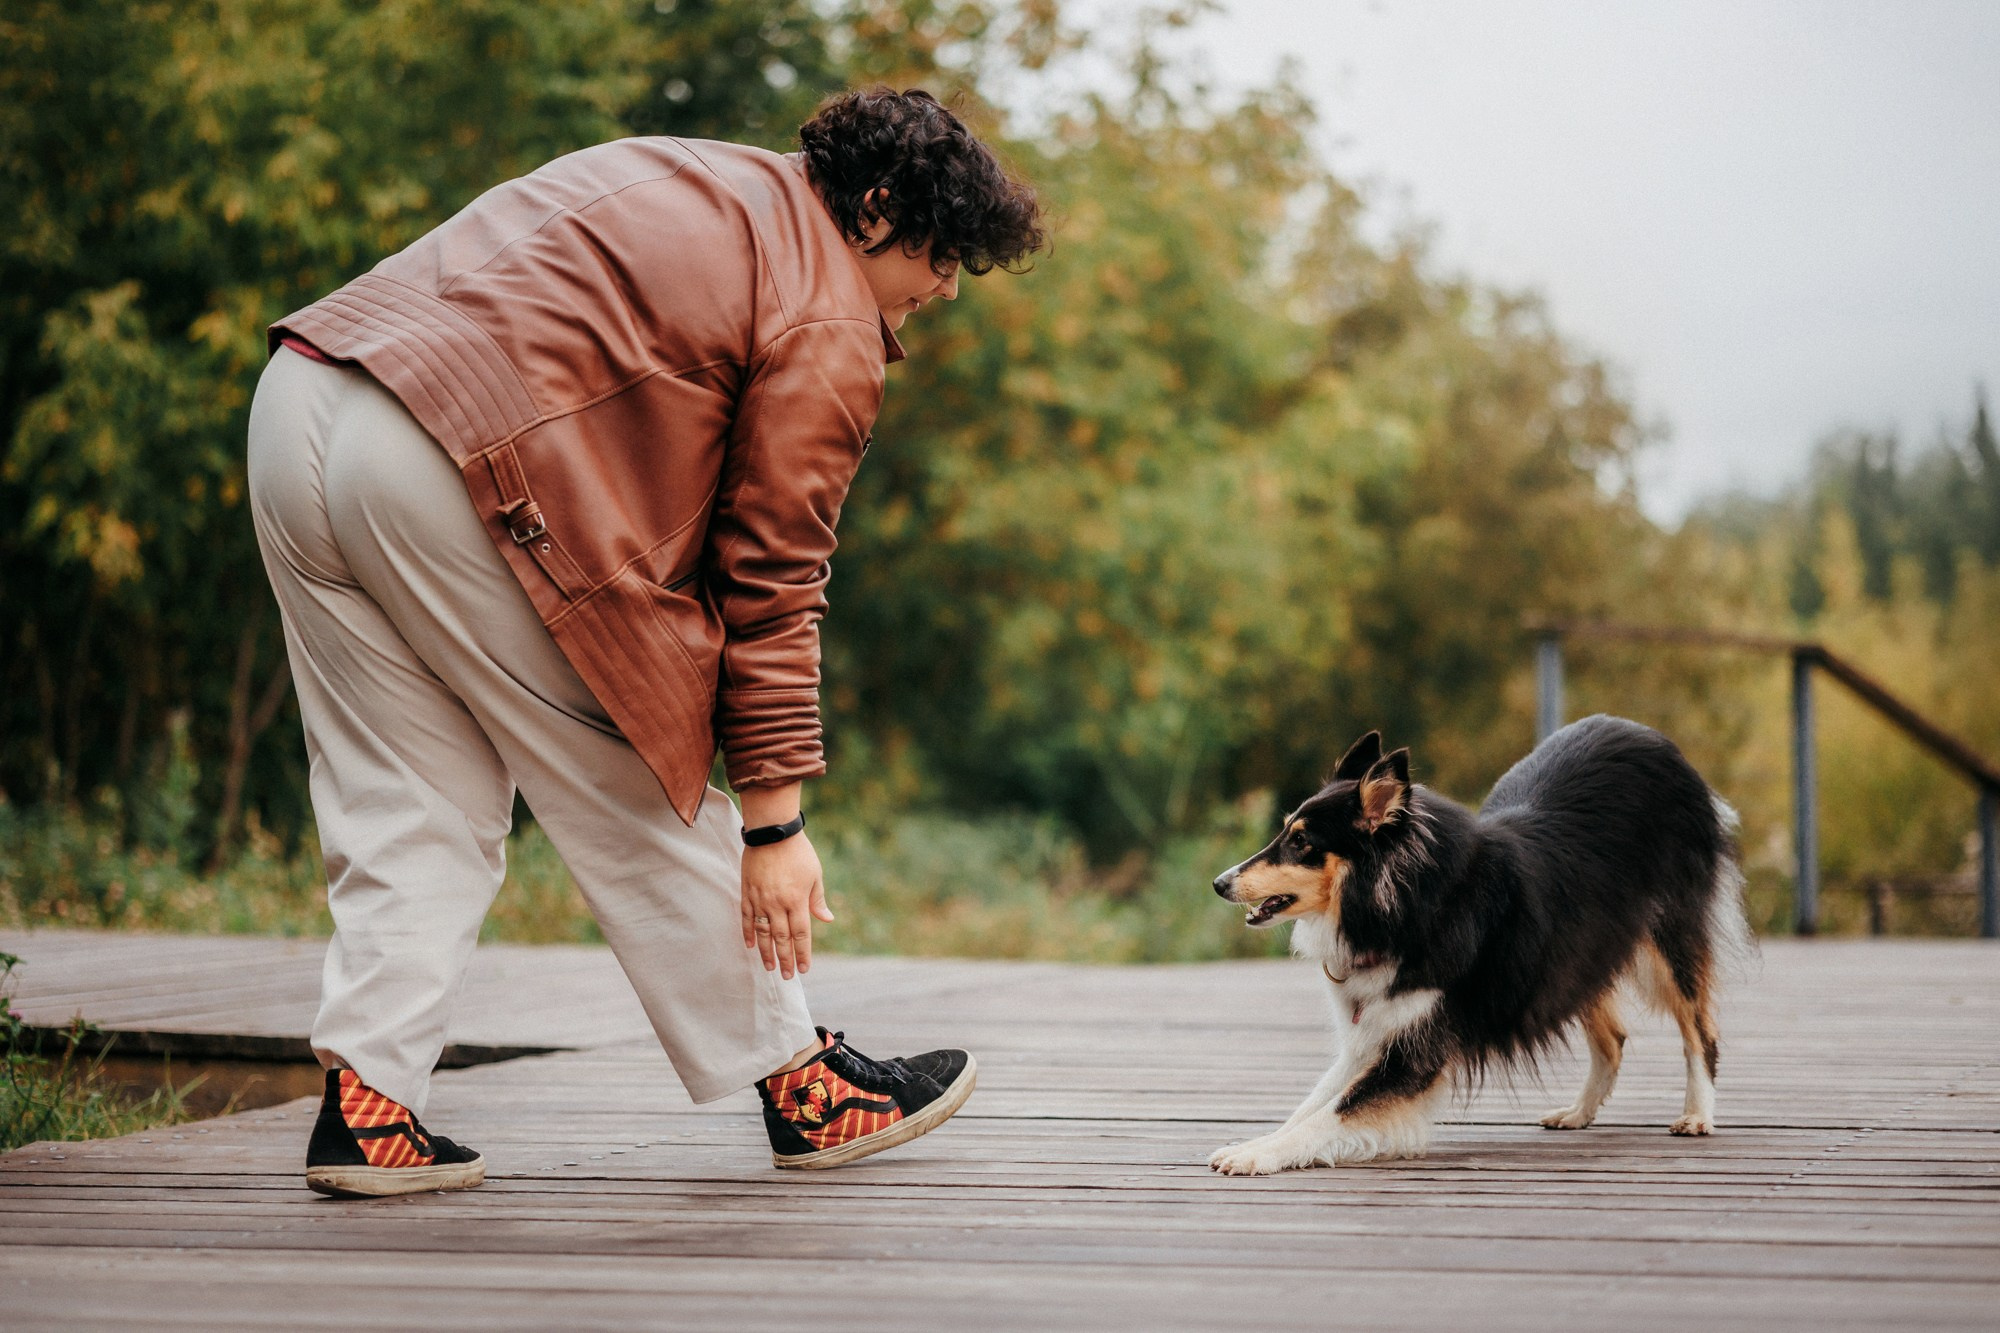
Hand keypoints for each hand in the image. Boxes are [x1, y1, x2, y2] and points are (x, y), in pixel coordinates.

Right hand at [740, 831, 832, 978]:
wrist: (772, 831)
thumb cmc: (798, 852)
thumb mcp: (815, 874)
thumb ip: (818, 899)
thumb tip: (827, 920)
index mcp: (797, 900)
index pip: (801, 934)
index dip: (803, 953)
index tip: (804, 969)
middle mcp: (778, 904)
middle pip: (782, 939)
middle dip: (785, 959)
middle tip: (787, 976)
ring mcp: (760, 899)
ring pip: (763, 933)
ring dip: (766, 952)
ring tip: (769, 968)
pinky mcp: (747, 892)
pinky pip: (746, 918)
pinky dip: (748, 933)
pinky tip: (751, 946)